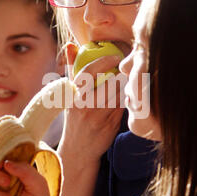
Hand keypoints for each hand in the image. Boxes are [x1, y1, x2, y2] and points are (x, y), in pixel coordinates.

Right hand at [61, 42, 124, 162]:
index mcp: (74, 95)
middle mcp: (84, 105)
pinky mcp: (111, 125)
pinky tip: (127, 97)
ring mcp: (98, 116)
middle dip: (120, 75)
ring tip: (127, 83)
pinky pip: (123, 106)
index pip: (87, 72)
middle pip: (109, 82)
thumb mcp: (69, 95)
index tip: (115, 57)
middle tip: (127, 69)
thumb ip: (72, 69)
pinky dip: (126, 99)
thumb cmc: (75, 117)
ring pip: (119, 94)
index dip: (103, 61)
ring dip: (125, 87)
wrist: (78, 150)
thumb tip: (70, 45)